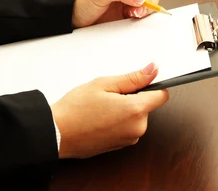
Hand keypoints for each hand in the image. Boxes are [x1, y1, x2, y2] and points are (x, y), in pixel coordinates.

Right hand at [51, 62, 169, 158]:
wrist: (56, 134)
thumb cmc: (76, 108)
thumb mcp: (104, 84)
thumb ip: (133, 78)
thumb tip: (153, 70)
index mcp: (135, 111)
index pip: (162, 95)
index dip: (152, 86)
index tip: (139, 82)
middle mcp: (137, 128)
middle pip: (147, 106)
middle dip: (133, 97)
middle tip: (109, 95)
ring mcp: (129, 140)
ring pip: (136, 117)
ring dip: (125, 110)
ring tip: (101, 108)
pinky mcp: (120, 146)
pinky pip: (127, 128)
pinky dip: (118, 121)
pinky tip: (100, 118)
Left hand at [71, 0, 158, 27]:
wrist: (79, 22)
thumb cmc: (85, 5)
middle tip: (135, 7)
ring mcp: (132, 2)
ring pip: (151, 0)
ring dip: (146, 7)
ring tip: (133, 14)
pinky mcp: (133, 15)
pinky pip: (147, 13)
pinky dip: (145, 15)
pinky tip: (134, 18)